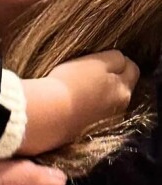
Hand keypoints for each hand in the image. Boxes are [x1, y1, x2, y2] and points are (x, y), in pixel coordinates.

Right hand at [20, 49, 139, 153]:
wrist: (53, 113)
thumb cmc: (71, 82)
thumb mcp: (95, 61)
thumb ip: (114, 58)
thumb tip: (121, 59)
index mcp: (124, 88)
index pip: (132, 68)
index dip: (119, 59)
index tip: (102, 57)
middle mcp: (121, 105)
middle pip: (124, 85)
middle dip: (113, 77)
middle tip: (91, 71)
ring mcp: (108, 119)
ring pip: (111, 99)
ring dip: (103, 92)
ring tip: (82, 87)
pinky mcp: (94, 128)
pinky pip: (99, 112)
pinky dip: (93, 105)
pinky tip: (78, 101)